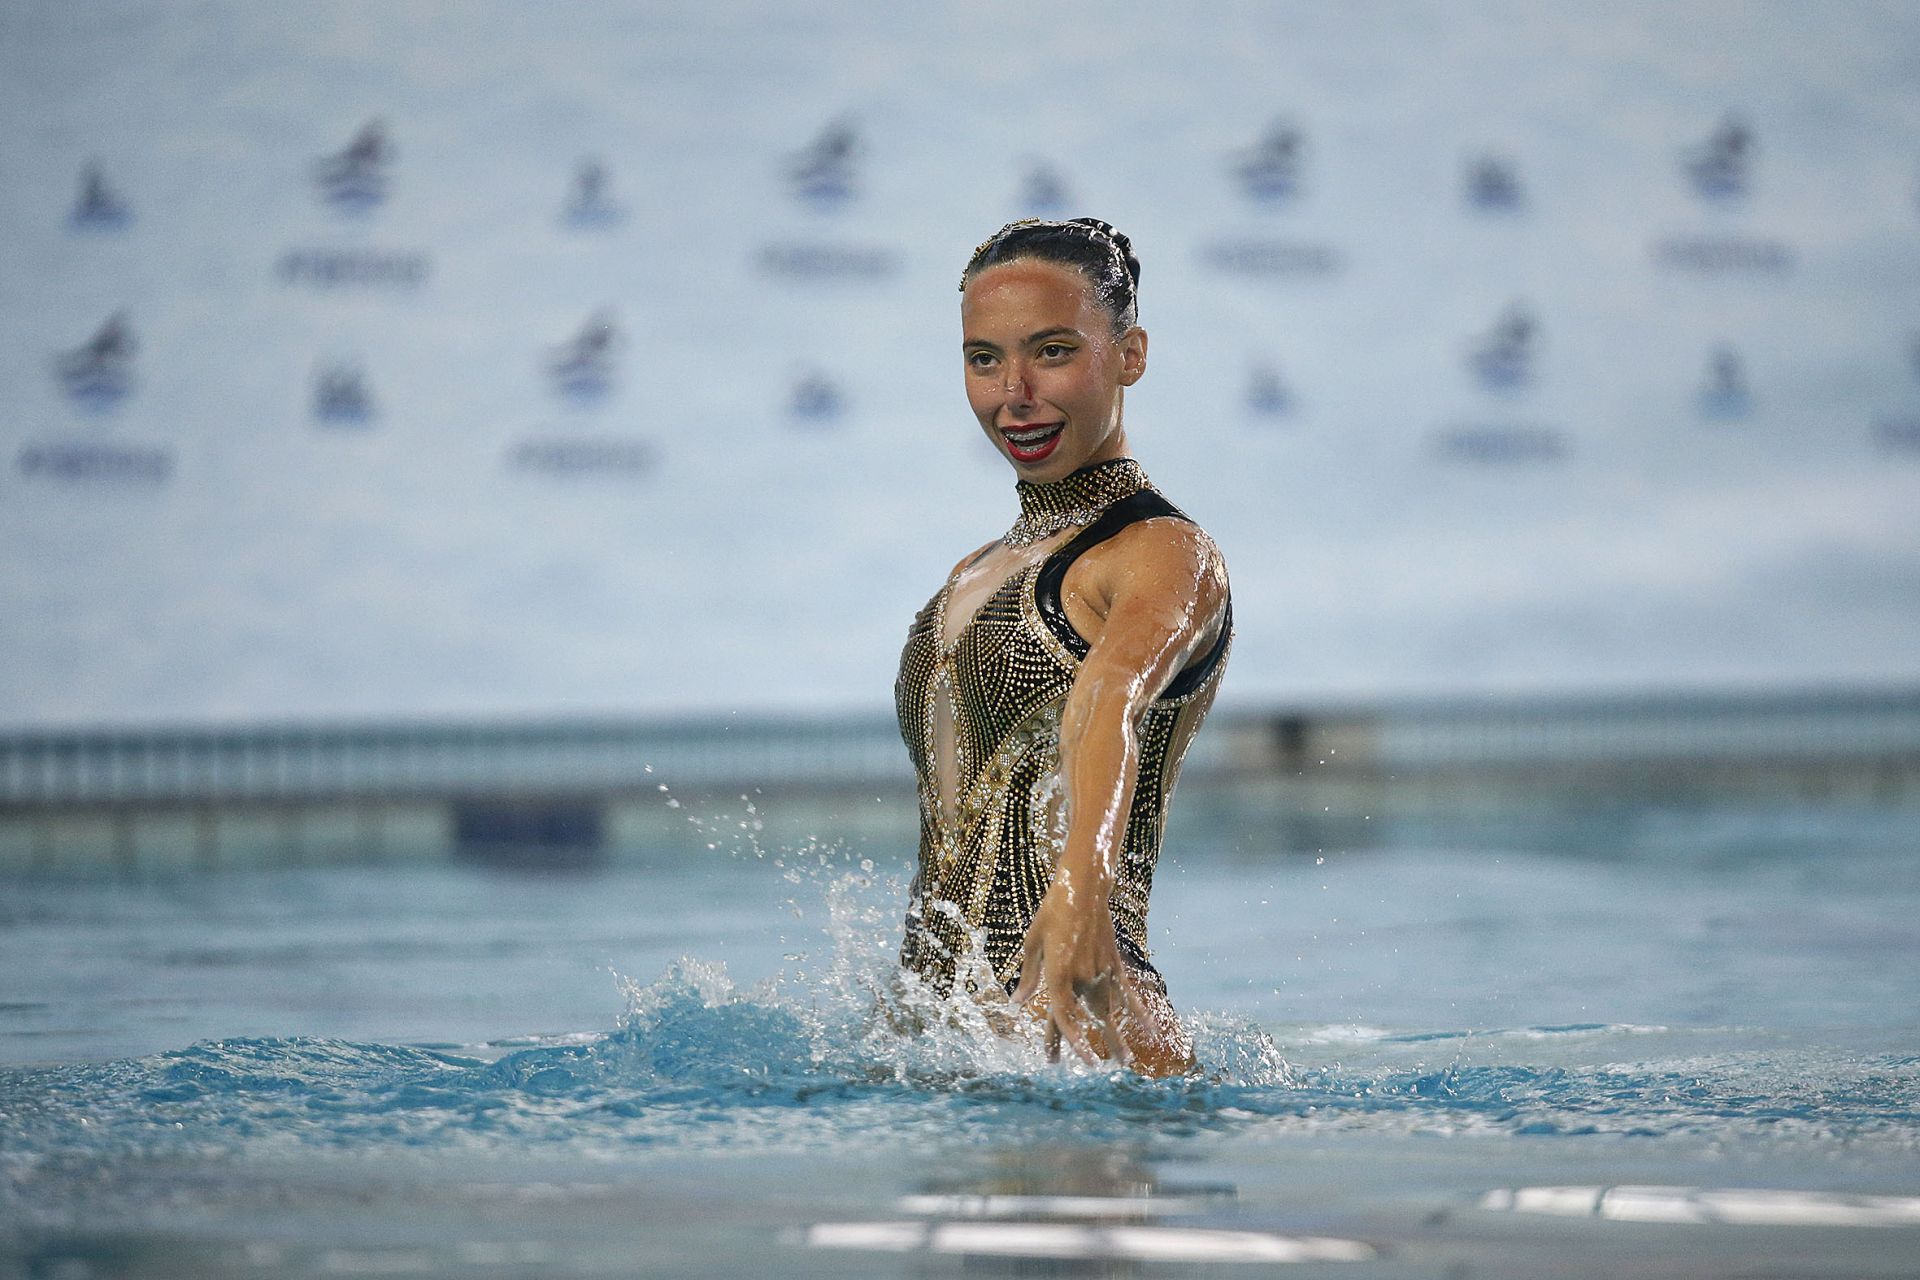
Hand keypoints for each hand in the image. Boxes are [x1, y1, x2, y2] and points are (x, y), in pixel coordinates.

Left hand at [1010, 882, 1154, 1068]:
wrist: (1082, 888)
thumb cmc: (1051, 913)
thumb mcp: (1032, 942)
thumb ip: (1028, 976)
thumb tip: (1018, 1003)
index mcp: (1057, 972)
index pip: (1062, 1015)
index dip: (1065, 1040)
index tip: (1066, 1060)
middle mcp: (1081, 976)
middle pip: (1084, 1019)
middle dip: (1086, 1046)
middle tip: (1093, 1070)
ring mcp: (1101, 970)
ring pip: (1107, 1011)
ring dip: (1116, 1036)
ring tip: (1124, 1061)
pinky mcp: (1114, 963)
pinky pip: (1128, 993)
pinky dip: (1140, 1012)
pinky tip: (1153, 1031)